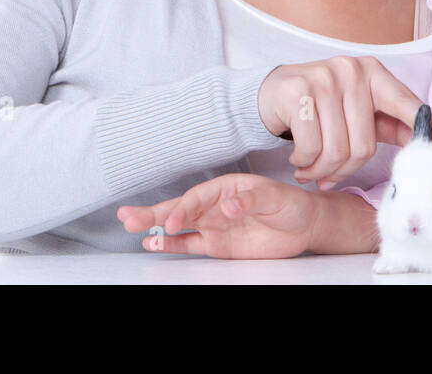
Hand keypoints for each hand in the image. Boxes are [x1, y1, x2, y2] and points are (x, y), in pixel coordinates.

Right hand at [116, 174, 321, 258]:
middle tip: (127, 216)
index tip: (172, 221)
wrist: (304, 226)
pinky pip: (190, 245)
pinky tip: (152, 243)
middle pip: (179, 208)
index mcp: (225, 187)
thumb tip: (228, 206)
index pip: (197, 197)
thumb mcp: (275, 197)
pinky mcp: (218, 245)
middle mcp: (214, 205)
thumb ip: (251, 200)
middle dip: (154, 212)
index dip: (183, 209)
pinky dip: (171, 244)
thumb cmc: (290, 203)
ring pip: (178, 226)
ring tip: (130, 227)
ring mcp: (214, 225)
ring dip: (156, 227)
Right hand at [256, 55, 431, 189]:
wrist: (272, 93)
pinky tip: (298, 159)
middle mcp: (351, 70)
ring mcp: (323, 78)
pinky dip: (304, 163)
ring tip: (311, 170)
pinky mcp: (297, 92)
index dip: (424, 127)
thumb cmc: (323, 107)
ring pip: (337, 151)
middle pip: (364, 146)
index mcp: (373, 73)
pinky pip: (311, 147)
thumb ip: (393, 124)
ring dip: (321, 171)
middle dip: (345, 171)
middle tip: (328, 177)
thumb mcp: (360, 111)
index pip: (406, 104)